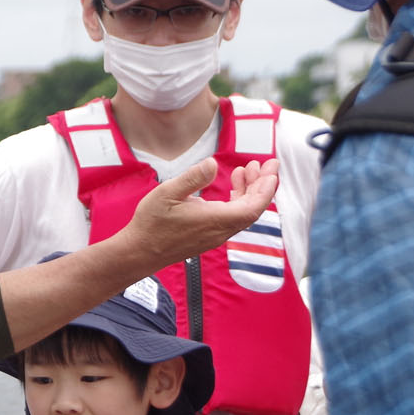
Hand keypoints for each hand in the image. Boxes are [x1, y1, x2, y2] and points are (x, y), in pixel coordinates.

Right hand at [110, 156, 279, 268]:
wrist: (140, 251)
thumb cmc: (152, 222)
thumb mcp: (168, 193)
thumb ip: (193, 177)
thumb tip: (213, 163)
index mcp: (215, 220)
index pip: (253, 207)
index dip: (266, 189)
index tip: (272, 170)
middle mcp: (221, 230)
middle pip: (253, 209)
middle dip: (262, 185)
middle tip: (267, 163)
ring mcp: (216, 234)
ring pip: (243, 212)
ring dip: (249, 191)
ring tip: (247, 169)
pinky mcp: (210, 235)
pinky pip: (233, 217)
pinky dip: (237, 199)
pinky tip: (231, 186)